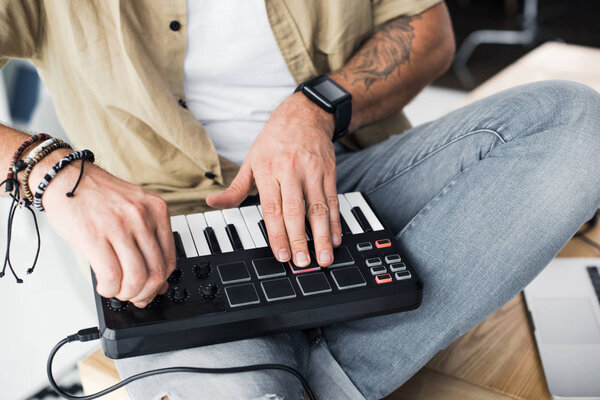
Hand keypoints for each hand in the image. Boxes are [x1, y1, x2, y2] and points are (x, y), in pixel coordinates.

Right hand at [35, 150, 175, 307]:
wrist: (66, 177)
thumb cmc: (98, 196)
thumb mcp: (134, 210)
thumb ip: (148, 240)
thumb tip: (158, 281)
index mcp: (157, 210)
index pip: (169, 259)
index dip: (160, 283)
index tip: (151, 290)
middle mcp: (142, 216)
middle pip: (156, 272)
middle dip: (144, 293)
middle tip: (133, 297)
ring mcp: (119, 225)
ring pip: (136, 277)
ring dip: (126, 293)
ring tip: (116, 290)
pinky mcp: (95, 236)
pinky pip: (112, 276)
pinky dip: (110, 289)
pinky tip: (105, 286)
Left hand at [206, 93, 341, 266]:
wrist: (305, 114)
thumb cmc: (274, 140)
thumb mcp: (251, 160)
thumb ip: (235, 188)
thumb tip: (212, 202)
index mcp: (268, 170)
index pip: (272, 208)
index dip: (277, 234)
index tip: (281, 254)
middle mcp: (291, 171)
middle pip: (295, 211)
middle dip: (299, 240)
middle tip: (302, 262)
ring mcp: (312, 172)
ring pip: (318, 208)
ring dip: (322, 235)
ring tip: (323, 257)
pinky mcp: (329, 173)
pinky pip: (333, 200)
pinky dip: (335, 221)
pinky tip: (335, 238)